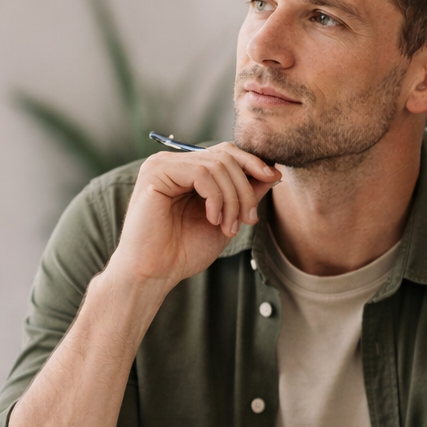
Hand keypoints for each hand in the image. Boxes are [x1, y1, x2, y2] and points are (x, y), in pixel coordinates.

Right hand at [107, 144, 280, 289]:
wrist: (153, 274)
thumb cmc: (182, 252)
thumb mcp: (225, 220)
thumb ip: (245, 195)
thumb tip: (273, 173)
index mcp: (186, 170)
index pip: (227, 152)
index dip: (252, 163)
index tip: (273, 179)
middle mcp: (173, 162)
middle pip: (226, 155)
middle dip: (245, 188)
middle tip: (249, 219)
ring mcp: (162, 165)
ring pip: (217, 165)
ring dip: (233, 199)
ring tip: (229, 228)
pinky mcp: (155, 173)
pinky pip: (201, 173)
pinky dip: (215, 198)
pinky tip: (212, 220)